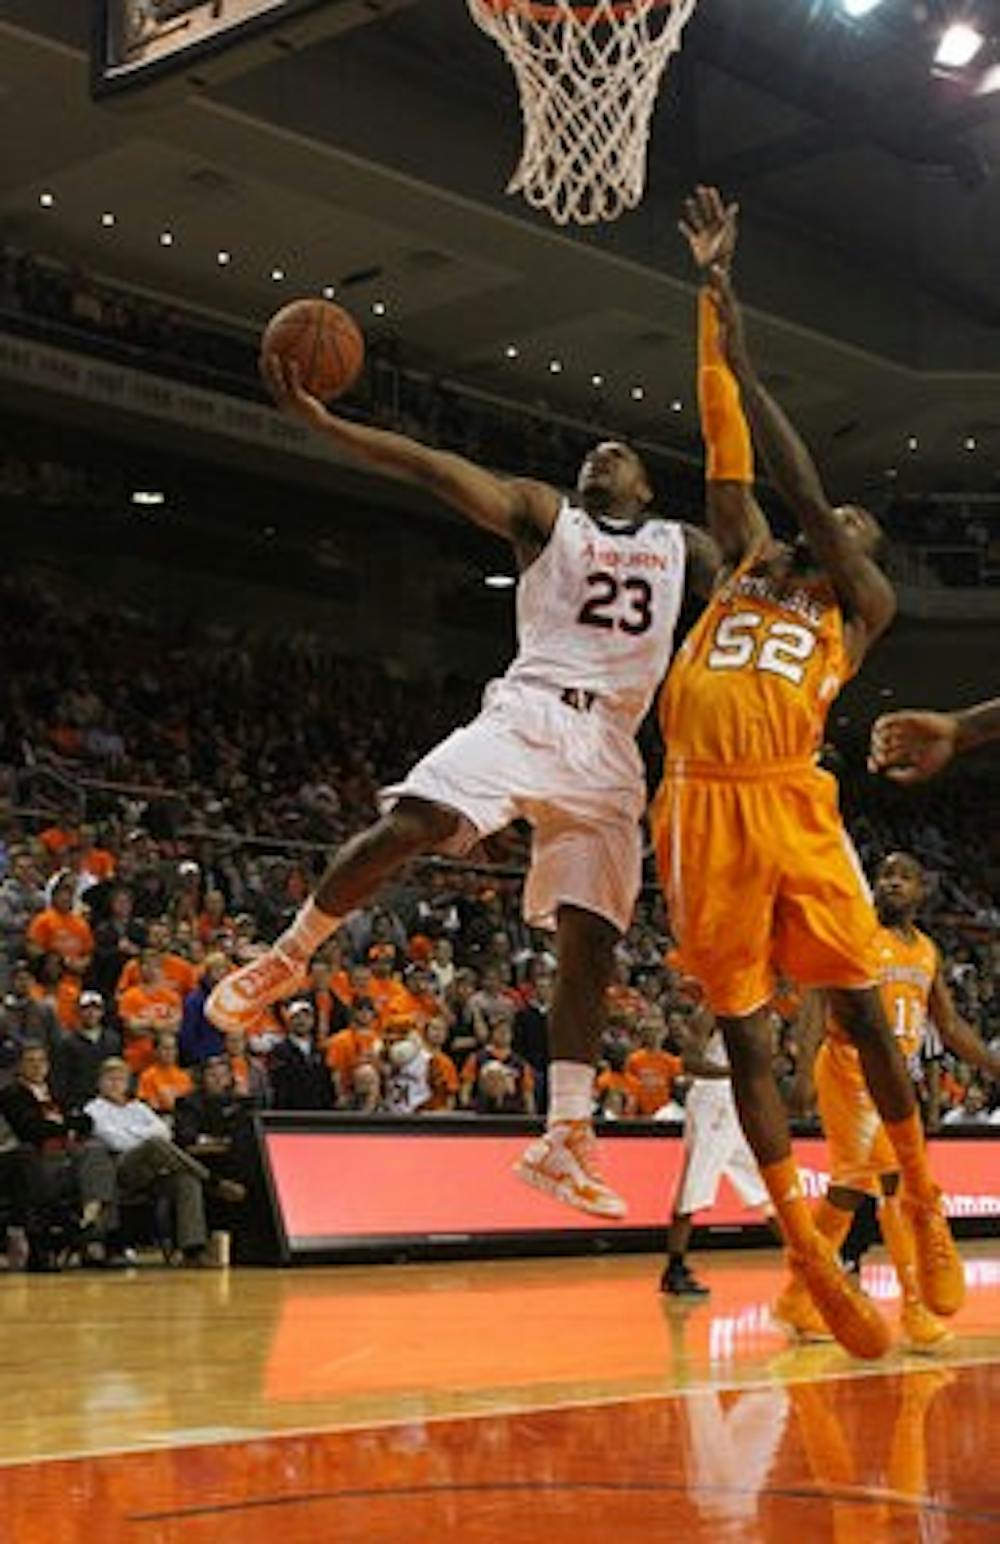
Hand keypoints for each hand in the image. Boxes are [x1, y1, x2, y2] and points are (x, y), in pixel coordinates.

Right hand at [259, 351, 330, 431]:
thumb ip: (304, 395)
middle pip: (270, 383)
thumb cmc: (316, 417)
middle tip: (262, 357)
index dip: (266, 377)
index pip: (271, 388)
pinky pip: (293, 382)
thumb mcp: (308, 405)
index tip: (263, 365)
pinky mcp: (298, 399)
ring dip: (274, 369)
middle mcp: (282, 402)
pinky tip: (292, 361)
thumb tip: (308, 383)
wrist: (320, 425)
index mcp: (283, 403)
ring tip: (273, 356)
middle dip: (265, 371)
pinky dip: (291, 372)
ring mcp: (289, 401)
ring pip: (278, 382)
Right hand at [679, 185, 738, 272]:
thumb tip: (735, 205)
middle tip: (700, 188)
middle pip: (708, 211)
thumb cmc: (724, 253)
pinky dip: (685, 229)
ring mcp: (705, 236)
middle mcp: (713, 229)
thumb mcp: (727, 234)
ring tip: (688, 200)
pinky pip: (689, 234)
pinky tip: (680, 223)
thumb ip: (729, 219)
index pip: (718, 209)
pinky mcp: (696, 244)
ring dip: (693, 210)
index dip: (714, 199)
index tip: (710, 189)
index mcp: (722, 227)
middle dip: (704, 200)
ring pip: (698, 220)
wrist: (715, 271)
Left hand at [706, 263, 751, 378]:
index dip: (720, 280)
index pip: (725, 293)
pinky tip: (709, 293)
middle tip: (714, 261)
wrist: (738, 365)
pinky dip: (716, 302)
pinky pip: (721, 312)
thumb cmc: (729, 351)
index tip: (715, 266)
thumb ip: (719, 322)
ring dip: (720, 283)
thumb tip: (714, 318)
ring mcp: (732, 319)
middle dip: (720, 276)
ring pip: (725, 297)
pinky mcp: (729, 327)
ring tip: (714, 270)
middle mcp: (733, 313)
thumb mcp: (721, 332)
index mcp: (730, 313)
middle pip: (726, 290)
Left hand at [868, 710, 959, 783]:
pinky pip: (886, 720)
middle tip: (881, 759)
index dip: (874, 763)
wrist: (954, 736)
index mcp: (902, 754)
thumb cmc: (940, 755)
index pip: (881, 758)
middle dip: (876, 753)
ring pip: (880, 733)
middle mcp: (899, 741)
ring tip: (882, 747)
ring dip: (876, 740)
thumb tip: (886, 773)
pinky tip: (882, 732)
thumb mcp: (923, 772)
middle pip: (878, 746)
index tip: (874, 768)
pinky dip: (881, 725)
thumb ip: (905, 778)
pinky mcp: (904, 718)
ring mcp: (901, 729)